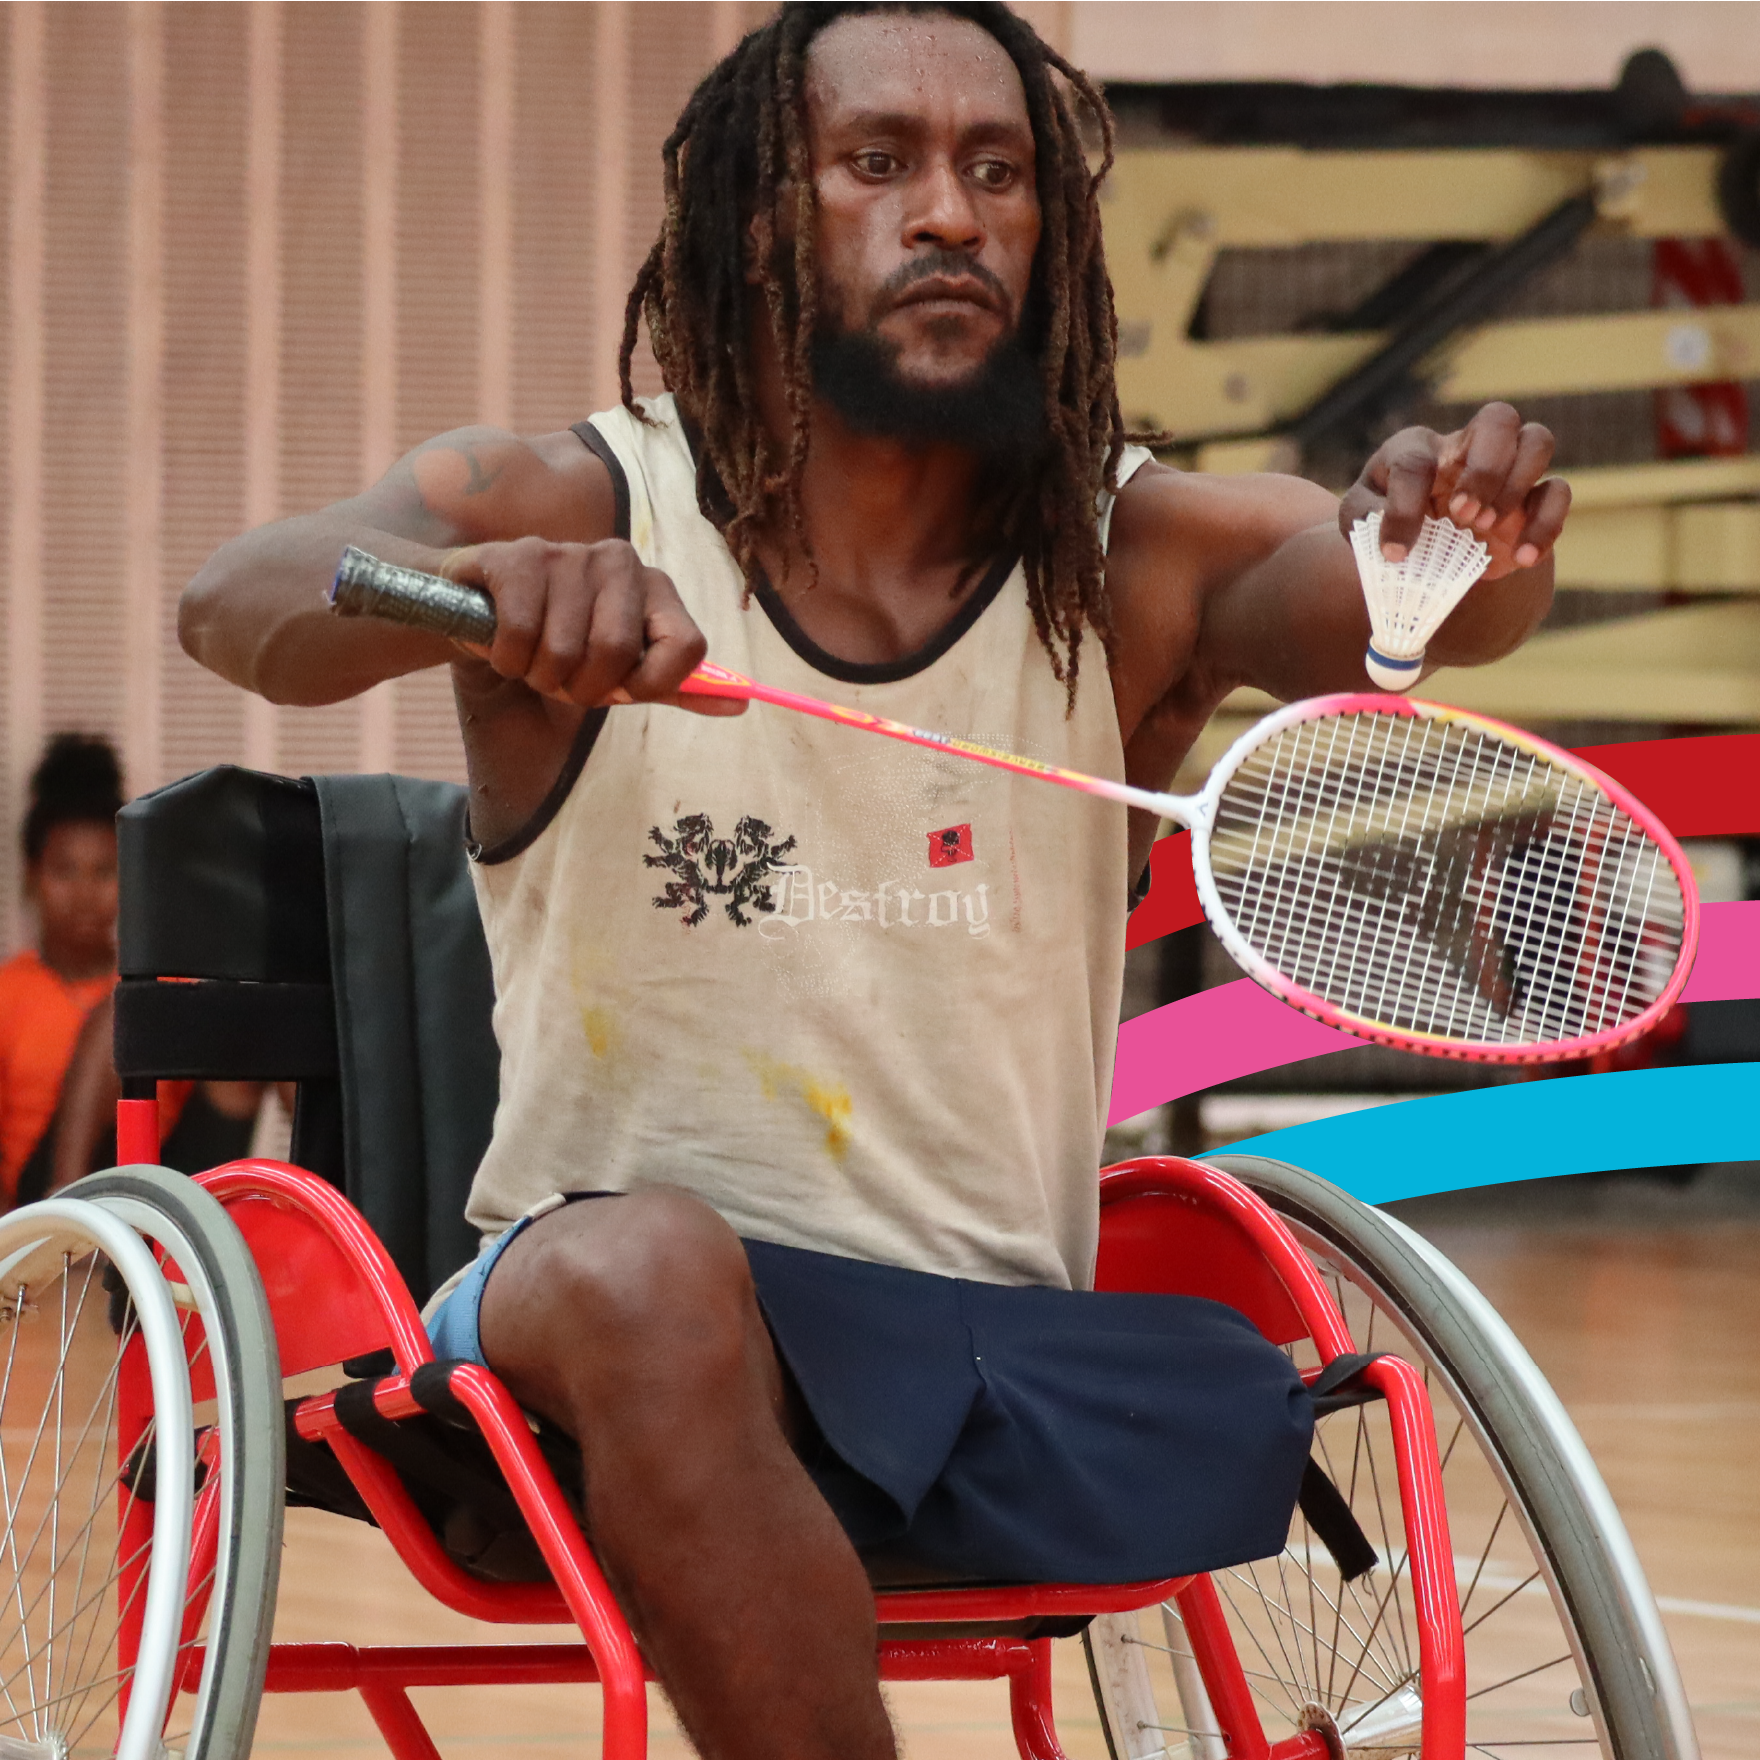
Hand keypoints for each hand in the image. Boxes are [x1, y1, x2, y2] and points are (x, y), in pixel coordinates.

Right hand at [443, 537, 743, 715]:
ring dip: (539, 676)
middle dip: (580, 688)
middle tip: (561, 679)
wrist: (480, 613)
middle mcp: (620, 561)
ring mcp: (569, 553)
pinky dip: (508, 659)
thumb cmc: (562, 642)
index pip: (687, 646)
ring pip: (562, 651)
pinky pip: (521, 635)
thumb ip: (675, 685)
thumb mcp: (622, 669)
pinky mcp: (519, 556)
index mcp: (656, 587)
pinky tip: (505, 646)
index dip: (650, 685)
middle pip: (617, 653)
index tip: (620, 691)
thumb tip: (739, 705)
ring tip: (532, 659)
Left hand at [1341, 403, 1570, 580]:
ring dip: (1517, 484)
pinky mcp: (1532, 500)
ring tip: (1485, 527)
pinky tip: (1523, 558)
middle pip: (1498, 419)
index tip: (1394, 552)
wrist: (1421, 547)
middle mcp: (1467, 447)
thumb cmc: (1386, 523)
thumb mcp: (1361, 521)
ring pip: (1538, 440)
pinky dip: (1547, 523)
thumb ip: (1366, 521)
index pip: (1414, 461)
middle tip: (1462, 514)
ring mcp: (1506, 469)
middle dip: (1485, 467)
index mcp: (1417, 449)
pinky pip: (1558, 492)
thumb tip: (1389, 538)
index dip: (1403, 509)